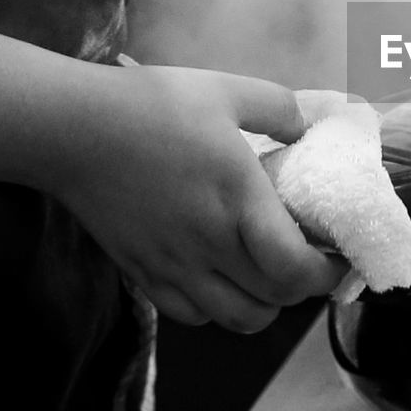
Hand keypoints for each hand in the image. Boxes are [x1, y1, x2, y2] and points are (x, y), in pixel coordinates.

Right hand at [47, 65, 348, 332]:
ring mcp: (174, 267)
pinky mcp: (143, 275)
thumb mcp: (227, 90)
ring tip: (271, 273)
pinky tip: (224, 277)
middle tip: (312, 259)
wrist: (71, 130)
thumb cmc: (152, 106)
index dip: (327, 273)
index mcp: (239, 202)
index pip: (296, 269)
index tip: (339, 255)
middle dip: (305, 287)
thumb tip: (308, 128)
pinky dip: (220, 308)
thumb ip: (280, 109)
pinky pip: (194, 316)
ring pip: (237, 319)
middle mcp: (210, 246)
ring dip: (265, 304)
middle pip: (274, 300)